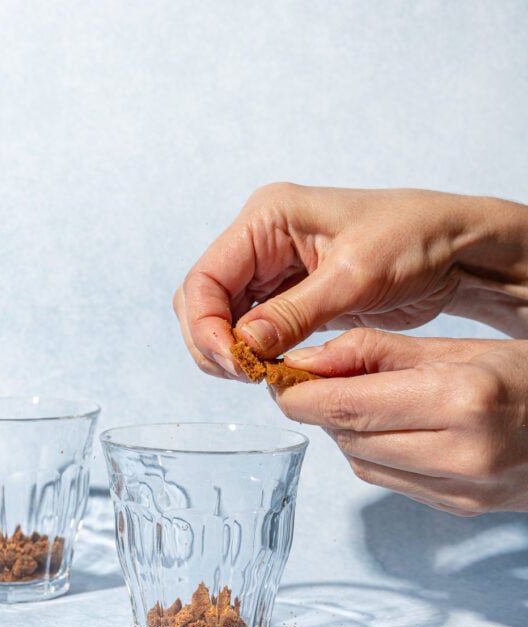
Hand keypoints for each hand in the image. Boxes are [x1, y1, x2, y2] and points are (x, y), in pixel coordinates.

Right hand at [173, 184, 527, 377]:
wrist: (455, 249)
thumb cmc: (415, 239)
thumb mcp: (354, 277)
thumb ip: (293, 314)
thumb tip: (243, 347)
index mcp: (268, 218)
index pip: (205, 278)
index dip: (206, 326)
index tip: (234, 364)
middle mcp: (261, 241)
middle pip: (203, 301)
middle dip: (212, 343)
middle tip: (246, 376)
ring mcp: (273, 269)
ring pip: (223, 319)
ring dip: (231, 352)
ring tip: (260, 376)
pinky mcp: (290, 296)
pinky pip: (252, 329)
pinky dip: (254, 354)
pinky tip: (272, 370)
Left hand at [270, 329, 527, 515]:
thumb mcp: (461, 346)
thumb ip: (379, 354)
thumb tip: (308, 362)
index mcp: (462, 400)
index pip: (346, 406)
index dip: (298, 394)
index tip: (277, 377)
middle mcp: (460, 453)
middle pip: (348, 437)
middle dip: (316, 410)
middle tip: (306, 381)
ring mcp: (460, 490)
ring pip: (361, 463)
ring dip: (343, 431)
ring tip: (354, 398)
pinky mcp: (458, 509)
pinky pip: (388, 481)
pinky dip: (371, 453)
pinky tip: (384, 427)